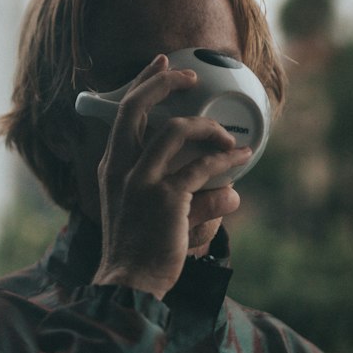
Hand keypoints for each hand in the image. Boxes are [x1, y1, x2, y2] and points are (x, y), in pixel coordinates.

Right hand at [91, 54, 252, 299]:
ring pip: (175, 130)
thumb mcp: (158, 221)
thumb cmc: (140, 256)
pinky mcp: (165, 197)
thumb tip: (233, 196)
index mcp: (112, 169)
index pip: (122, 115)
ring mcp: (141, 181)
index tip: (161, 67)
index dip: (142, 85)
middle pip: (136, 107)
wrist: (129, 285)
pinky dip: (224, 161)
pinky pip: (201, 168)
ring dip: (208, 128)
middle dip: (164, 83)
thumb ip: (196, 204)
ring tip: (230, 139)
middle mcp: (121, 169)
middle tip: (189, 78)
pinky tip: (240, 160)